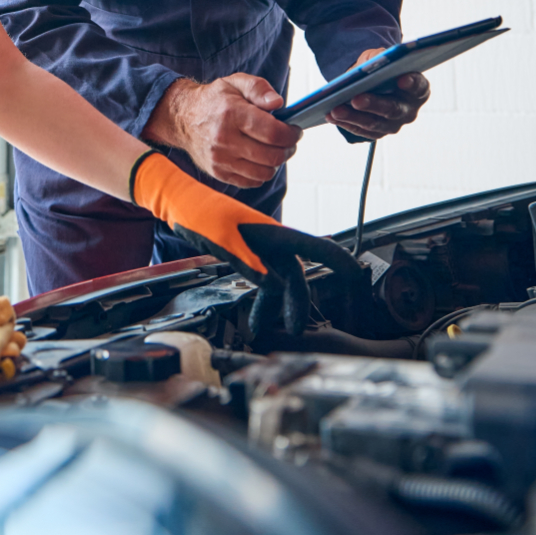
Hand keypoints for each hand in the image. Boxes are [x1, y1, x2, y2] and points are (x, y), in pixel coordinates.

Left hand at [130, 151, 362, 337]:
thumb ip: (248, 262)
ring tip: (261, 330)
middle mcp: (272, 240)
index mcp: (273, 233)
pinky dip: (261, 298)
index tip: (355, 273)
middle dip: (297, 302)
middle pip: (295, 275)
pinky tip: (253, 315)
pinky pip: (263, 279)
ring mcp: (261, 247)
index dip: (337, 260)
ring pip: (279, 280)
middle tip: (294, 329)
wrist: (180, 204)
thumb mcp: (223, 239)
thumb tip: (273, 285)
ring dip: (274, 305)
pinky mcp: (248, 253)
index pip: (313, 247)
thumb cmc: (201, 213)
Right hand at [144, 74, 300, 187]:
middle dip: (288, 149)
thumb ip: (259, 89)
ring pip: (264, 172)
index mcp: (231, 114)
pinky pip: (251, 181)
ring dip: (276, 162)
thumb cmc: (213, 100)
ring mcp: (220, 159)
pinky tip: (258, 159)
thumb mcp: (235, 83)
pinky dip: (260, 173)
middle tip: (288, 141)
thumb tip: (278, 103)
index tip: (295, 131)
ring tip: (274, 150)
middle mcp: (224, 139)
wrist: (182, 118)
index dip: (291, 134)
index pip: (273, 132)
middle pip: (272, 155)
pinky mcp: (218, 173)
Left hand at [326, 47, 429, 139]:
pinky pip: (361, 131)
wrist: (370, 81)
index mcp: (418, 89)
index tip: (401, 78)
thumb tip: (374, 61)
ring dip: (354, 117)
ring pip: (374, 123)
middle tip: (356, 99)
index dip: (412, 83)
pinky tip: (331, 115)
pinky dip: (345, 123)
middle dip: (373, 104)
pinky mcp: (377, 132)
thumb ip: (381, 56)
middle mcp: (409, 109)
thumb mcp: (380, 56)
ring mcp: (394, 124)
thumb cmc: (379, 67)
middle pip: (393, 109)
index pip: (419, 87)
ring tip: (336, 110)